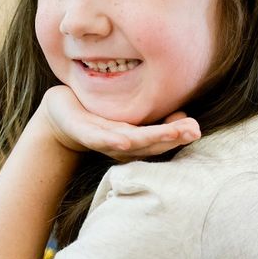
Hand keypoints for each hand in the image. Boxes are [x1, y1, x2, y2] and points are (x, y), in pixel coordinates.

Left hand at [40, 85, 200, 161]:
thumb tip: (183, 113)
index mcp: (134, 139)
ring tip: (173, 133)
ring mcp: (103, 140)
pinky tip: (126, 141)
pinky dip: (113, 141)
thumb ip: (155, 115)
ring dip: (153, 139)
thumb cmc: (98, 114)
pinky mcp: (84, 133)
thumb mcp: (130, 113)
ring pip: (131, 141)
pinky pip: (100, 138)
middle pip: (150, 143)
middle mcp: (121, 145)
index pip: (160, 139)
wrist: (60, 113)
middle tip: (194, 131)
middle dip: (172, 137)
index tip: (197, 129)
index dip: (179, 135)